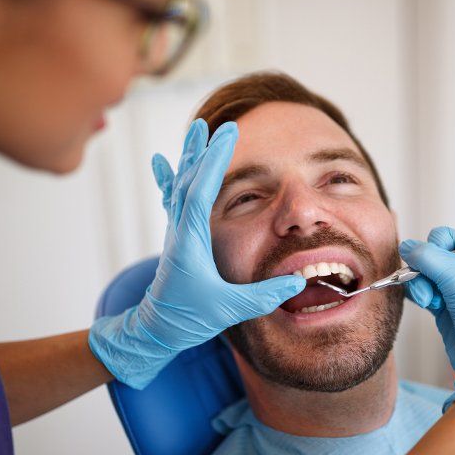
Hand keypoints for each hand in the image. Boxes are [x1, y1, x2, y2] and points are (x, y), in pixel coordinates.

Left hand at [89, 119, 305, 388]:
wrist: (156, 329)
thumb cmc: (188, 319)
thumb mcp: (229, 310)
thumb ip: (264, 295)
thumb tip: (298, 282)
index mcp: (190, 242)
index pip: (201, 191)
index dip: (214, 161)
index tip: (227, 133)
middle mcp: (179, 231)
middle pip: (188, 181)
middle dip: (202, 151)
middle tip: (213, 125)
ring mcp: (176, 233)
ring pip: (180, 186)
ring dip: (190, 158)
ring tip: (195, 132)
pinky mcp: (177, 238)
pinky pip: (173, 200)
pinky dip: (170, 178)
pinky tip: (161, 163)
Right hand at [399, 226, 454, 410]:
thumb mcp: (454, 274)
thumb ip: (426, 255)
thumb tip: (405, 247)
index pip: (446, 237)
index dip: (435, 247)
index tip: (436, 262)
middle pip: (430, 256)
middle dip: (424, 271)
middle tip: (432, 285)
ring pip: (423, 274)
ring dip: (421, 286)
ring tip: (431, 300)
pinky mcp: (446, 304)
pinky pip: (422, 290)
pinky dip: (420, 295)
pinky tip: (428, 304)